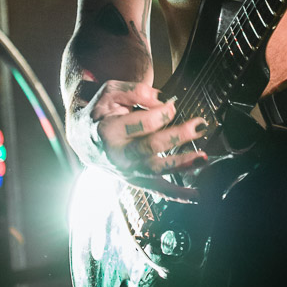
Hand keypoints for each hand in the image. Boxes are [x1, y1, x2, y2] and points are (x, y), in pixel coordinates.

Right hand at [82, 80, 207, 196]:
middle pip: (150, 147)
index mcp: (108, 131)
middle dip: (177, 136)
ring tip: (203, 158)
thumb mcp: (111, 92)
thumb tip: (163, 100)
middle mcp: (118, 155)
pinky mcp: (136, 180)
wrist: (83, 137)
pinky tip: (197, 195)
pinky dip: (178, 195)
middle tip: (199, 125)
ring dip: (182, 164)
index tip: (173, 105)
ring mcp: (127, 171)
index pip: (139, 124)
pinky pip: (158, 190)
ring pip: (156, 171)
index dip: (160, 113)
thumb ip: (136, 91)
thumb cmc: (101, 111)